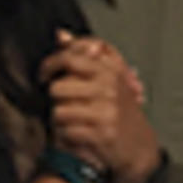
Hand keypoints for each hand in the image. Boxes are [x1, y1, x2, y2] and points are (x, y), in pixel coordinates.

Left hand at [40, 31, 162, 182]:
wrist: (139, 147)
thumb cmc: (120, 112)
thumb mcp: (108, 79)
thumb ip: (83, 56)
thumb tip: (60, 34)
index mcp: (109, 71)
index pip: (70, 58)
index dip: (49, 65)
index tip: (43, 74)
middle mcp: (108, 88)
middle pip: (57, 88)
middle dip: (57, 100)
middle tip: (66, 105)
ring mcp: (106, 111)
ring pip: (58, 112)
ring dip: (60, 121)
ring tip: (74, 122)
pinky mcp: (101, 134)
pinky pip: (66, 132)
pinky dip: (67, 136)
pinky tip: (78, 135)